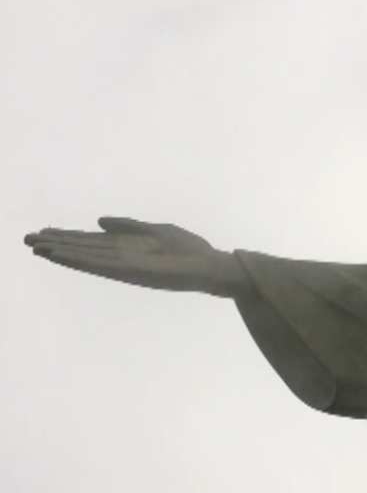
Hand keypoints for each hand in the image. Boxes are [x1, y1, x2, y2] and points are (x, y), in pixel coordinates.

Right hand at [23, 217, 242, 297]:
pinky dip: (83, 260)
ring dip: (62, 252)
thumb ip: (129, 225)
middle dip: (56, 244)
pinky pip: (103, 265)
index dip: (67, 237)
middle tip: (26, 239)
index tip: (43, 232)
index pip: (91, 241)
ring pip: (88, 257)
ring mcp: (127, 265)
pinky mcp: (134, 272)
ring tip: (36, 247)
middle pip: (83, 249)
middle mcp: (123, 257)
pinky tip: (65, 256)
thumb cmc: (190, 250)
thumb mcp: (157, 230)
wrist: (213, 267)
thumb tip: (99, 221)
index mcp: (128, 246)